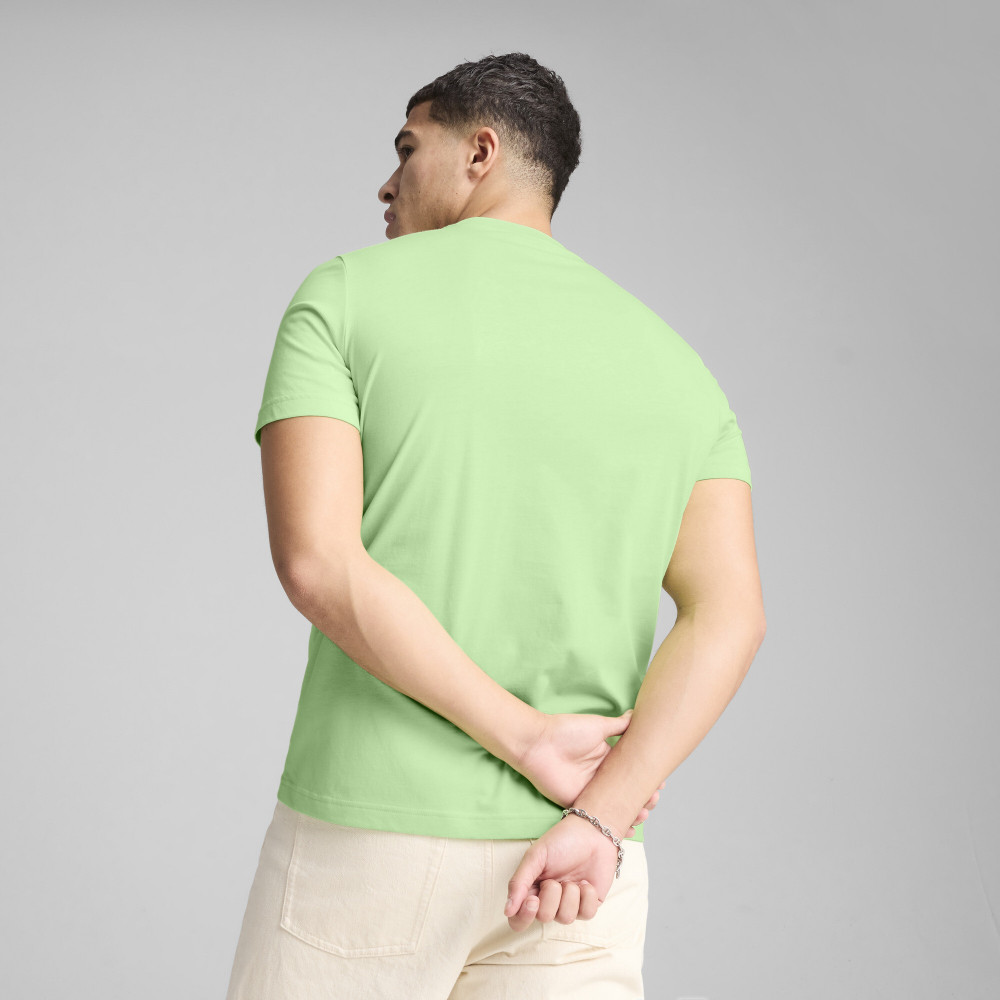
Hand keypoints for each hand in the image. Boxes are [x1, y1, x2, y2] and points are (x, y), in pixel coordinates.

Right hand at [504, 811, 622, 931]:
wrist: (592, 832)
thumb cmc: (560, 841)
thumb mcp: (535, 856)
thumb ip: (519, 883)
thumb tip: (507, 911)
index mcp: (531, 891)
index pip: (519, 920)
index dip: (524, 917)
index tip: (533, 900)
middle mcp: (549, 902)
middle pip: (544, 918)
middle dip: (551, 896)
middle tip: (555, 880)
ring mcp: (569, 905)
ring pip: (565, 918)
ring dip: (570, 894)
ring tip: (572, 878)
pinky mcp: (589, 905)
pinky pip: (586, 914)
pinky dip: (587, 896)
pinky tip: (586, 883)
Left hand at [517, 711, 663, 836]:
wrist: (538, 743)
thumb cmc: (566, 731)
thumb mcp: (597, 725)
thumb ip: (618, 725)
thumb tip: (636, 716)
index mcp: (606, 758)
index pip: (630, 772)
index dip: (645, 779)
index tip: (660, 783)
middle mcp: (600, 776)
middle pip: (625, 792)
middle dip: (642, 798)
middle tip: (654, 800)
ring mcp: (589, 791)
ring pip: (615, 807)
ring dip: (631, 812)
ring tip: (644, 813)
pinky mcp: (578, 804)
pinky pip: (597, 817)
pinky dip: (612, 824)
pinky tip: (626, 828)